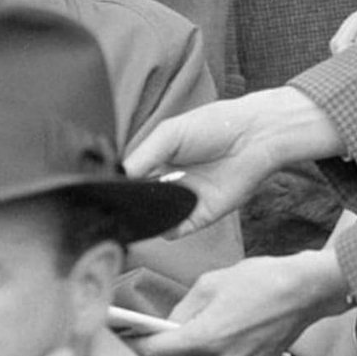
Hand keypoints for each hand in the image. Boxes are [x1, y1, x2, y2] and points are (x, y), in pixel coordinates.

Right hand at [123, 88, 345, 233]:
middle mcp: (167, 182)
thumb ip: (143, 156)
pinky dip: (169, 229)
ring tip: (138, 213)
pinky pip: (180, 229)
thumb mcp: (169, 134)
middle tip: (116, 207)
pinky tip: (162, 220)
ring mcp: (184, 200)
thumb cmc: (212, 126)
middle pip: (141, 200)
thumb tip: (118, 177)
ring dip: (148, 218)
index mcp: (155, 159)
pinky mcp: (202, 216)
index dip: (118, 185)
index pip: (129, 178)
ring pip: (157, 217)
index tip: (103, 191)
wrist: (253, 137)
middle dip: (130, 205)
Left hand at [130, 250, 350, 355]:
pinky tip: (202, 348)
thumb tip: (166, 329)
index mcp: (207, 339)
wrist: (302, 292)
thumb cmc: (258, 281)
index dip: (136, 346)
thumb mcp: (209, 284)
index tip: (124, 337)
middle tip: (146, 340)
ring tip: (172, 343)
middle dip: (158, 355)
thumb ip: (183, 312)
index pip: (158, 354)